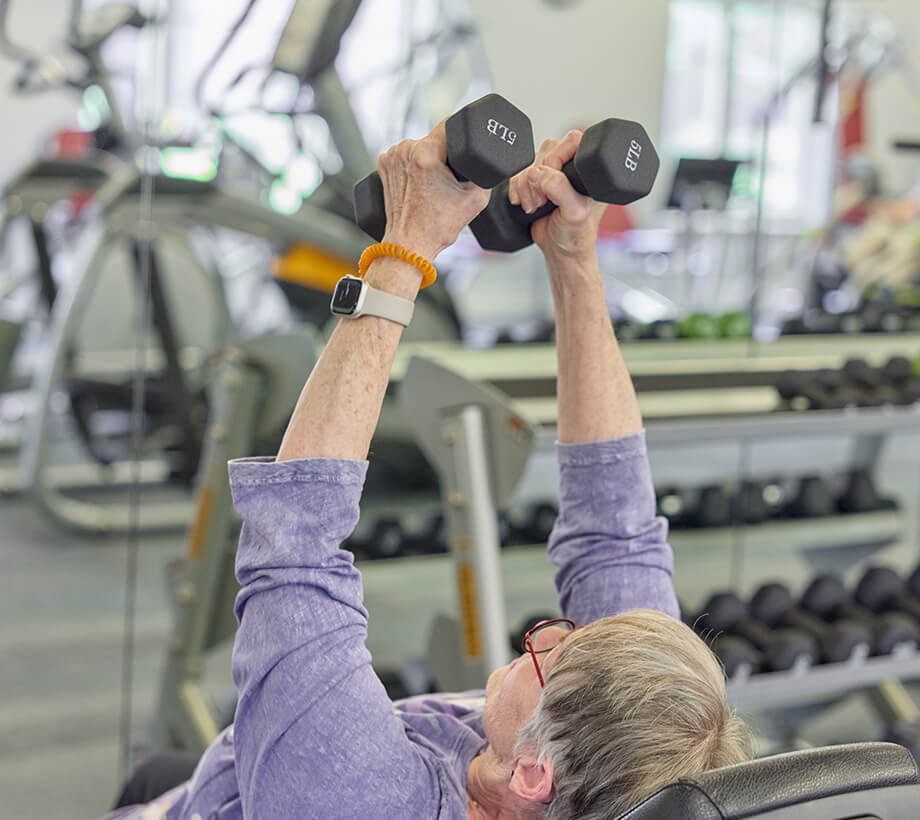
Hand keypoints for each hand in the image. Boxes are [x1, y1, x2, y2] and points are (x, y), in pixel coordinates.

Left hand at [378, 121, 490, 260]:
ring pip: (419, 147)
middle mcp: (405, 150)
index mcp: (425, 153)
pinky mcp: (384, 166)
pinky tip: (418, 185)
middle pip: (434, 139)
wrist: (409, 246)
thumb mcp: (475, 201)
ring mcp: (391, 157)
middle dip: (445, 155)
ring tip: (432, 186)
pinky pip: (405, 157)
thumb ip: (486, 176)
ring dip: (428, 160)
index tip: (464, 148)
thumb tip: (488, 165)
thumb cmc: (434, 228)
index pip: (450, 125)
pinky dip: (413, 166)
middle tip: (448, 180)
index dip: (462, 135)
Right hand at [507, 130, 606, 262]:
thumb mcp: (574, 212)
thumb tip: (540, 173)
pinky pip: (519, 173)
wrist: (560, 252)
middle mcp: (572, 167)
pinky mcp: (537, 183)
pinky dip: (516, 188)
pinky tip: (524, 203)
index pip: (571, 141)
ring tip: (535, 206)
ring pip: (530, 162)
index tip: (552, 183)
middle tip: (543, 200)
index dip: (556, 159)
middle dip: (537, 177)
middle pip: (546, 151)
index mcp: (589, 169)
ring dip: (525, 186)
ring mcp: (553, 174)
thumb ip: (561, 189)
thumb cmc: (576, 235)